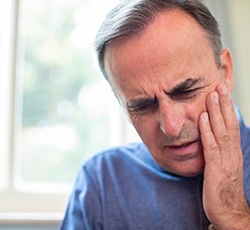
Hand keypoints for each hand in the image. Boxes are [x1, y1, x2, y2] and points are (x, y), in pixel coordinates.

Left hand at [199, 84, 249, 228]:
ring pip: (221, 131)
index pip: (231, 125)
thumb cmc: (222, 187)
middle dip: (223, 104)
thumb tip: (210, 135)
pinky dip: (206, 131)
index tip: (222, 92)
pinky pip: (211, 147)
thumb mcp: (222, 165)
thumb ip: (218, 150)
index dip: (226, 108)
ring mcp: (225, 160)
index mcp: (232, 151)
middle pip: (228, 124)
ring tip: (212, 95)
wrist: (228, 211)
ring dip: (216, 112)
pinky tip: (202, 119)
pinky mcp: (215, 168)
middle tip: (219, 85)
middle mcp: (231, 152)